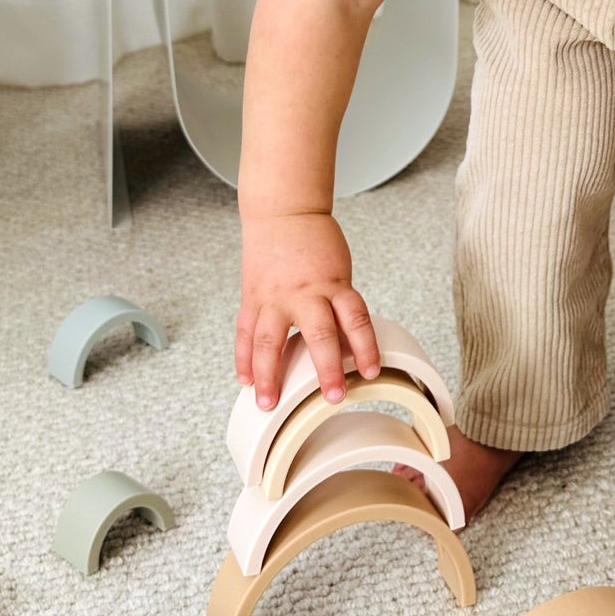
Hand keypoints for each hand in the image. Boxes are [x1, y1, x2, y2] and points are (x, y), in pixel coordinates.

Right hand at [235, 211, 380, 410]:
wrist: (283, 212)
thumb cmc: (315, 242)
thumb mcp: (338, 273)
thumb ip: (338, 307)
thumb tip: (345, 349)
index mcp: (334, 285)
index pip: (356, 319)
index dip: (365, 347)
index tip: (370, 371)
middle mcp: (305, 293)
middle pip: (319, 334)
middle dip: (326, 368)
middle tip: (333, 395)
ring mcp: (274, 297)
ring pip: (270, 340)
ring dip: (268, 374)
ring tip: (268, 402)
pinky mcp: (253, 298)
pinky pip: (246, 332)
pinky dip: (244, 358)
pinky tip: (245, 380)